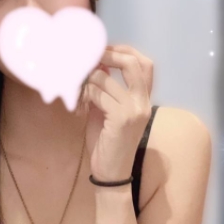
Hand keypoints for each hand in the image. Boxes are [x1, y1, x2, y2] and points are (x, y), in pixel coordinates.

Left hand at [82, 44, 153, 182]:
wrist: (111, 172)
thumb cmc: (108, 142)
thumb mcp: (108, 110)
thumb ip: (106, 88)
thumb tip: (98, 64)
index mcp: (144, 99)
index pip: (145, 63)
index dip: (124, 51)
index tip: (104, 51)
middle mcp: (144, 102)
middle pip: (133, 62)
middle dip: (109, 55)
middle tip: (91, 58)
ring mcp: (134, 110)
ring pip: (105, 79)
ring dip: (87, 81)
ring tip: (78, 89)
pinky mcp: (122, 119)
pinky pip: (99, 95)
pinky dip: (86, 96)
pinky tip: (81, 105)